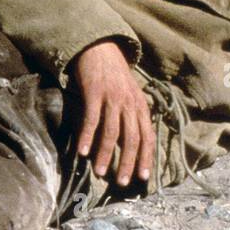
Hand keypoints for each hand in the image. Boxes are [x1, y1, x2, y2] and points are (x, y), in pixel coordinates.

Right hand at [67, 40, 155, 186]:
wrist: (100, 47)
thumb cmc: (114, 76)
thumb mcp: (130, 95)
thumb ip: (132, 117)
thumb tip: (132, 146)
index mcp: (141, 106)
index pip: (148, 136)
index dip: (147, 157)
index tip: (143, 178)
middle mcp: (130, 103)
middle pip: (132, 138)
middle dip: (128, 163)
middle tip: (122, 183)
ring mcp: (112, 98)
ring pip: (112, 132)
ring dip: (106, 155)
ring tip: (100, 173)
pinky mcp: (95, 92)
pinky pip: (91, 119)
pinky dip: (87, 137)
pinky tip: (82, 152)